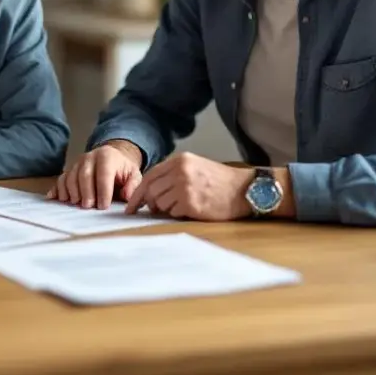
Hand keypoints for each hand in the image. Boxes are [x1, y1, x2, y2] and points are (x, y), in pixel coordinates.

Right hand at [47, 140, 142, 208]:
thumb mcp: (133, 174)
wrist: (111, 157)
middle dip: (85, 191)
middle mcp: (89, 157)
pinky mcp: (69, 170)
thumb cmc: (122, 170)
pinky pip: (60, 179)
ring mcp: (77, 163)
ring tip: (75, 203)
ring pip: (70, 176)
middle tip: (87, 206)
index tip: (103, 206)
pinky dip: (57, 189)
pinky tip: (55, 198)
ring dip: (71, 191)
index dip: (103, 190)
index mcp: (107, 156)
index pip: (104, 173)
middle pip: (84, 174)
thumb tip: (126, 196)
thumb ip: (133, 185)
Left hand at [125, 152, 254, 220]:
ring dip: (166, 208)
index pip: (150, 177)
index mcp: (180, 160)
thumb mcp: (195, 167)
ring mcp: (184, 187)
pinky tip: (191, 209)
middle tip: (153, 210)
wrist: (244, 190)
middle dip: (150, 203)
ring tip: (182, 205)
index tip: (130, 206)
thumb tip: (150, 192)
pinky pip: (172, 213)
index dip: (138, 193)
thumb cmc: (220, 181)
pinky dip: (178, 214)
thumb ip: (173, 174)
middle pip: (151, 191)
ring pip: (160, 203)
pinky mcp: (190, 203)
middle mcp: (180, 171)